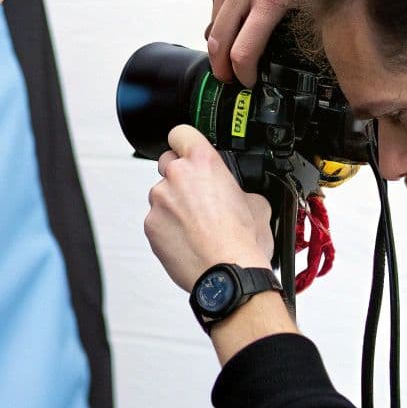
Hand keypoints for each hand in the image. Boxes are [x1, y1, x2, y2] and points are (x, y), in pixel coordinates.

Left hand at [144, 126, 273, 290]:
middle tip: (198, 197)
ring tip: (197, 227)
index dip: (185, 142)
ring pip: (162, 195)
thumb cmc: (241, 242)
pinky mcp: (150, 226)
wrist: (228, 274)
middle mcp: (176, 176)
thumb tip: (236, 193)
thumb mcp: (256, 203)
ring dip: (174, 206)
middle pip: (168, 164)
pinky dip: (167, 228)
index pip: (181, 133)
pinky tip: (187, 240)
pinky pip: (156, 220)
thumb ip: (238, 188)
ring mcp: (160, 201)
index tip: (187, 150)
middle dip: (181, 177)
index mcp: (203, 163)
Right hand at [206, 0, 326, 85]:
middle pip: (218, 43)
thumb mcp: (314, 9)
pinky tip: (239, 24)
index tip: (249, 83)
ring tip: (236, 55)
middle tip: (232, 80)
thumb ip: (292, 38)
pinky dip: (222, 22)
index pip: (242, 52)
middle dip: (222, 68)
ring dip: (221, 46)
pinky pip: (214, 8)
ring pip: (213, 27)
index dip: (242, 75)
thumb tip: (274, 69)